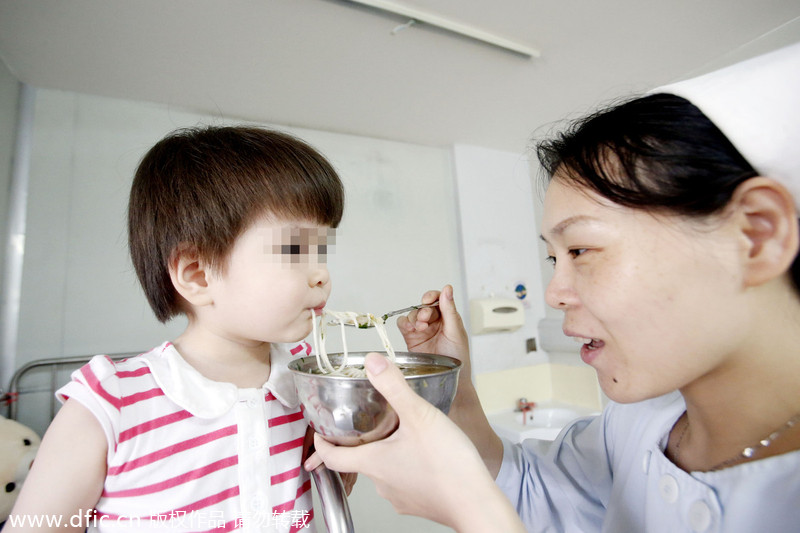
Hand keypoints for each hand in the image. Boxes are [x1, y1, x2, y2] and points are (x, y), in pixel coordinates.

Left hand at [311, 353, 523, 531]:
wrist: (477, 504)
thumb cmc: (449, 465)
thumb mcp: (419, 415)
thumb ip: (394, 386)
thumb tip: (372, 362)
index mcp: (374, 462)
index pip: (331, 456)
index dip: (322, 442)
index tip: (321, 431)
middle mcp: (382, 483)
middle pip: (359, 461)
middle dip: (363, 441)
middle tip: (369, 420)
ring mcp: (400, 497)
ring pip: (384, 471)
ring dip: (388, 453)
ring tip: (403, 433)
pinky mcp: (419, 503)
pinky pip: (405, 482)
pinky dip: (408, 467)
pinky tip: (424, 454)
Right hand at [397, 285, 470, 374]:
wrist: (448, 379)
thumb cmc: (458, 357)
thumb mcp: (456, 332)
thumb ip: (450, 311)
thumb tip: (447, 289)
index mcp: (448, 317)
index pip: (438, 299)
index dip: (432, 297)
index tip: (428, 300)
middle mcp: (434, 321)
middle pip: (423, 307)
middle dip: (423, 311)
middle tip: (425, 319)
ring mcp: (422, 329)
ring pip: (412, 314)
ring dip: (414, 318)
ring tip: (420, 327)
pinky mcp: (411, 338)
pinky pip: (403, 325)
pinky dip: (404, 323)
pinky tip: (410, 329)